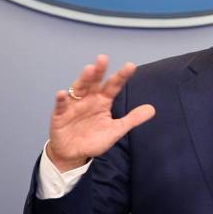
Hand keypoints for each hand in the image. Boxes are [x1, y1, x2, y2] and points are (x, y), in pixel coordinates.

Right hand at [47, 55, 154, 171]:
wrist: (73, 154)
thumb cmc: (94, 139)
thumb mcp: (116, 130)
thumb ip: (132, 119)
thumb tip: (152, 109)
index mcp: (103, 101)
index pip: (113, 86)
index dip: (121, 76)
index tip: (131, 66)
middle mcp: (89, 99)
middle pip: (94, 82)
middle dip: (99, 71)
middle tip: (103, 59)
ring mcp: (74, 105)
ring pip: (78, 89)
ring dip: (83, 79)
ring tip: (89, 69)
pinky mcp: (60, 116)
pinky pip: (60, 106)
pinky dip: (61, 99)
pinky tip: (62, 93)